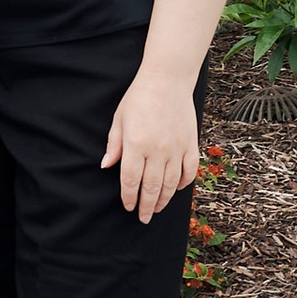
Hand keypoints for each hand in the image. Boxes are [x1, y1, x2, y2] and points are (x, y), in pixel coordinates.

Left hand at [100, 71, 200, 221]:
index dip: (129, 197)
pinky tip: (177, 188)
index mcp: (135, 144)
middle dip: (147, 206)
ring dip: (164, 199)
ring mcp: (176, 148)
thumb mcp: (119, 119)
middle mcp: (157, 149)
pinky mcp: (190, 143)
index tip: (128, 207)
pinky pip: (190, 171)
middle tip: (144, 218)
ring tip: (158, 208)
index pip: (131, 180)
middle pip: (152, 187)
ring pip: (171, 183)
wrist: (167, 79)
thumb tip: (106, 166)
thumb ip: (114, 145)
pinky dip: (184, 183)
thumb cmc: (139, 98)